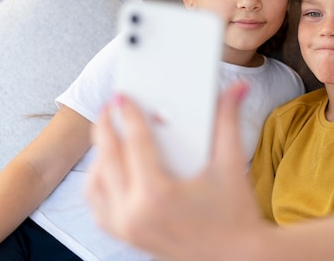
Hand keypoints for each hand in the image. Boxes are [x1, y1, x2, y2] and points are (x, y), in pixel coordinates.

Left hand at [86, 82, 264, 260]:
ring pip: (94, 183)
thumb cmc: (236, 213)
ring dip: (98, 156)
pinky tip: (110, 167)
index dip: (128, 115)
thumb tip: (236, 89)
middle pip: (107, 158)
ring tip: (109, 134)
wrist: (238, 257)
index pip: (134, 143)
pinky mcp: (125, 238)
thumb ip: (229, 120)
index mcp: (157, 195)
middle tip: (110, 107)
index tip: (123, 97)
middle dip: (106, 128)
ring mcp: (126, 229)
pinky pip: (97, 205)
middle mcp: (134, 214)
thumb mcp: (230, 164)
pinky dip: (98, 183)